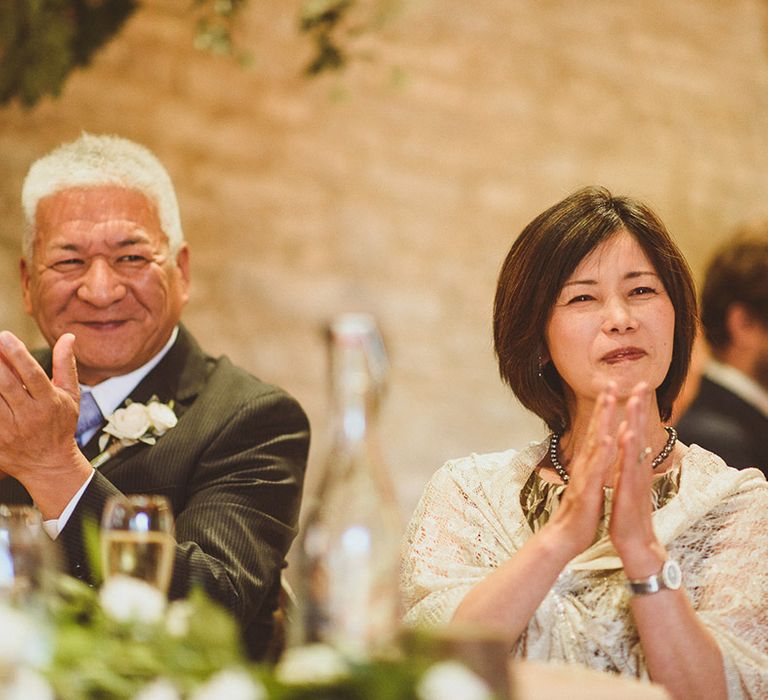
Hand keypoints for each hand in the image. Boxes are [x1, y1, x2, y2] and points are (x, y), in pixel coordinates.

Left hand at [0, 331, 91, 515]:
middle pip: (6, 385)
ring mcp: (9, 430)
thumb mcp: (70, 395)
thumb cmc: (60, 424)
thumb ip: (65, 365)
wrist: (49, 464)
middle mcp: (29, 415)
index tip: (4, 336)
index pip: (33, 374)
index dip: (18, 355)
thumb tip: (68, 337)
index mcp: (49, 402)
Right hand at [547, 384, 616, 555]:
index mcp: (590, 464)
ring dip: (602, 421)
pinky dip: (603, 453)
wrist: (564, 537)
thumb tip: (600, 453)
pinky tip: (609, 439)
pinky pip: (596, 470)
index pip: (599, 431)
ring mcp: (584, 476)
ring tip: (609, 400)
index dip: (605, 410)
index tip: (611, 388)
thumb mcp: (590, 485)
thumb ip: (594, 467)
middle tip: (610, 382)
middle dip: (603, 405)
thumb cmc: (581, 513)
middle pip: (595, 430)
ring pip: (595, 443)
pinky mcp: (587, 491)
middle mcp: (585, 465)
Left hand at [609, 383, 667, 575]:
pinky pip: (628, 468)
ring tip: (634, 400)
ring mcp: (634, 479)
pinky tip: (627, 435)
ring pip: (635, 446)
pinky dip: (627, 451)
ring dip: (635, 421)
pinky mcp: (629, 492)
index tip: (635, 387)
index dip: (635, 410)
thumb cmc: (628, 515)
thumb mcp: (627, 485)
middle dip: (639, 407)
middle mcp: (636, 469)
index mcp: (633, 466)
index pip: (635, 432)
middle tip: (641, 382)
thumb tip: (628, 449)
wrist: (635, 544)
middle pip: (639, 432)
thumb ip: (629, 466)